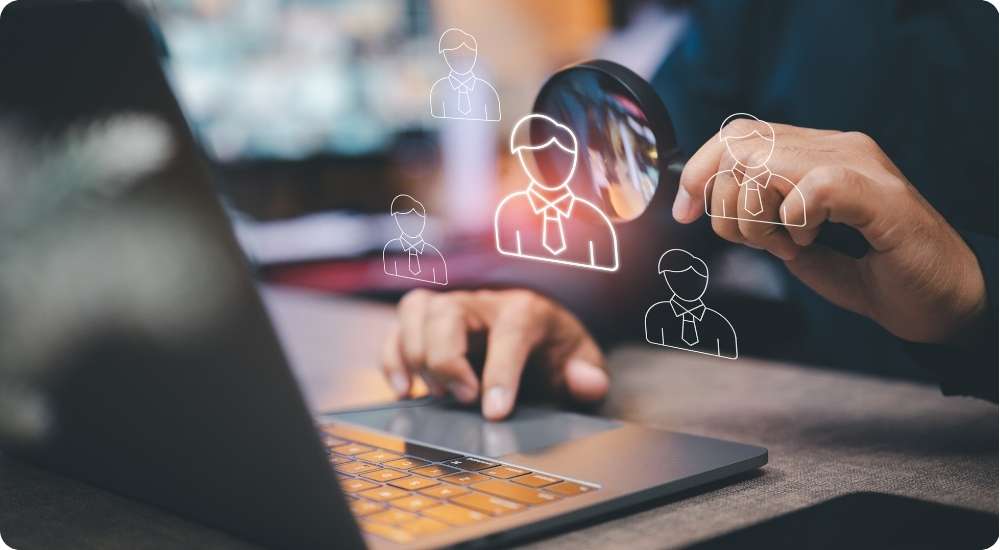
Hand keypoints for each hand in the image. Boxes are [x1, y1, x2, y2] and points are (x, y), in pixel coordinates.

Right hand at [381, 289, 608, 419]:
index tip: (495, 414)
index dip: (501, 372)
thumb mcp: (582, 364)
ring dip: (416, 355)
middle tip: (464, 400)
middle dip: (449, 360)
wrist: (538, 339)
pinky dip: (393, 359)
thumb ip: (589, 376)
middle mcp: (483, 303)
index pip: (511, 331)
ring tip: (434, 395)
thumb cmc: (557, 353)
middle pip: (449, 313)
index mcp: (527, 310)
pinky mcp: (426, 324)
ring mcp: (450, 309)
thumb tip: (587, 383)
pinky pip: (396, 329)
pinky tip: (405, 391)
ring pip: (417, 311)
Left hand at [672, 119, 986, 343]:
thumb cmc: (878, 275)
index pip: (740, 135)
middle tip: (754, 240)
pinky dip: (794, 220)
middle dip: (723, 200)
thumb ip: (764, 224)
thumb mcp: (802, 249)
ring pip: (768, 163)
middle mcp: (839, 148)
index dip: (700, 171)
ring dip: (756, 217)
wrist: (944, 303)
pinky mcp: (880, 196)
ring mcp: (862, 167)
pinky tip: (810, 241)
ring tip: (787, 244)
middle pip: (742, 144)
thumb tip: (720, 214)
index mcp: (818, 154)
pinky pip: (812, 188)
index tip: (682, 212)